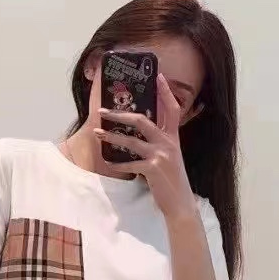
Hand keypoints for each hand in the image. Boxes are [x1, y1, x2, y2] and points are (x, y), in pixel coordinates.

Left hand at [95, 75, 198, 222]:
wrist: (180, 203)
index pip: (172, 109)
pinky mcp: (153, 169)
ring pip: (132, 140)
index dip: (165, 92)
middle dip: (121, 114)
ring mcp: (161, 155)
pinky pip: (130, 163)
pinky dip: (118, 163)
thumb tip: (139, 131)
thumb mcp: (170, 156)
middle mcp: (168, 143)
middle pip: (143, 120)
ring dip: (112, 136)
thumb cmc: (170, 179)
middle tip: (103, 110)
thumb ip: (159, 142)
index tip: (158, 76)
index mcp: (173, 137)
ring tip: (98, 132)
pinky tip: (109, 163)